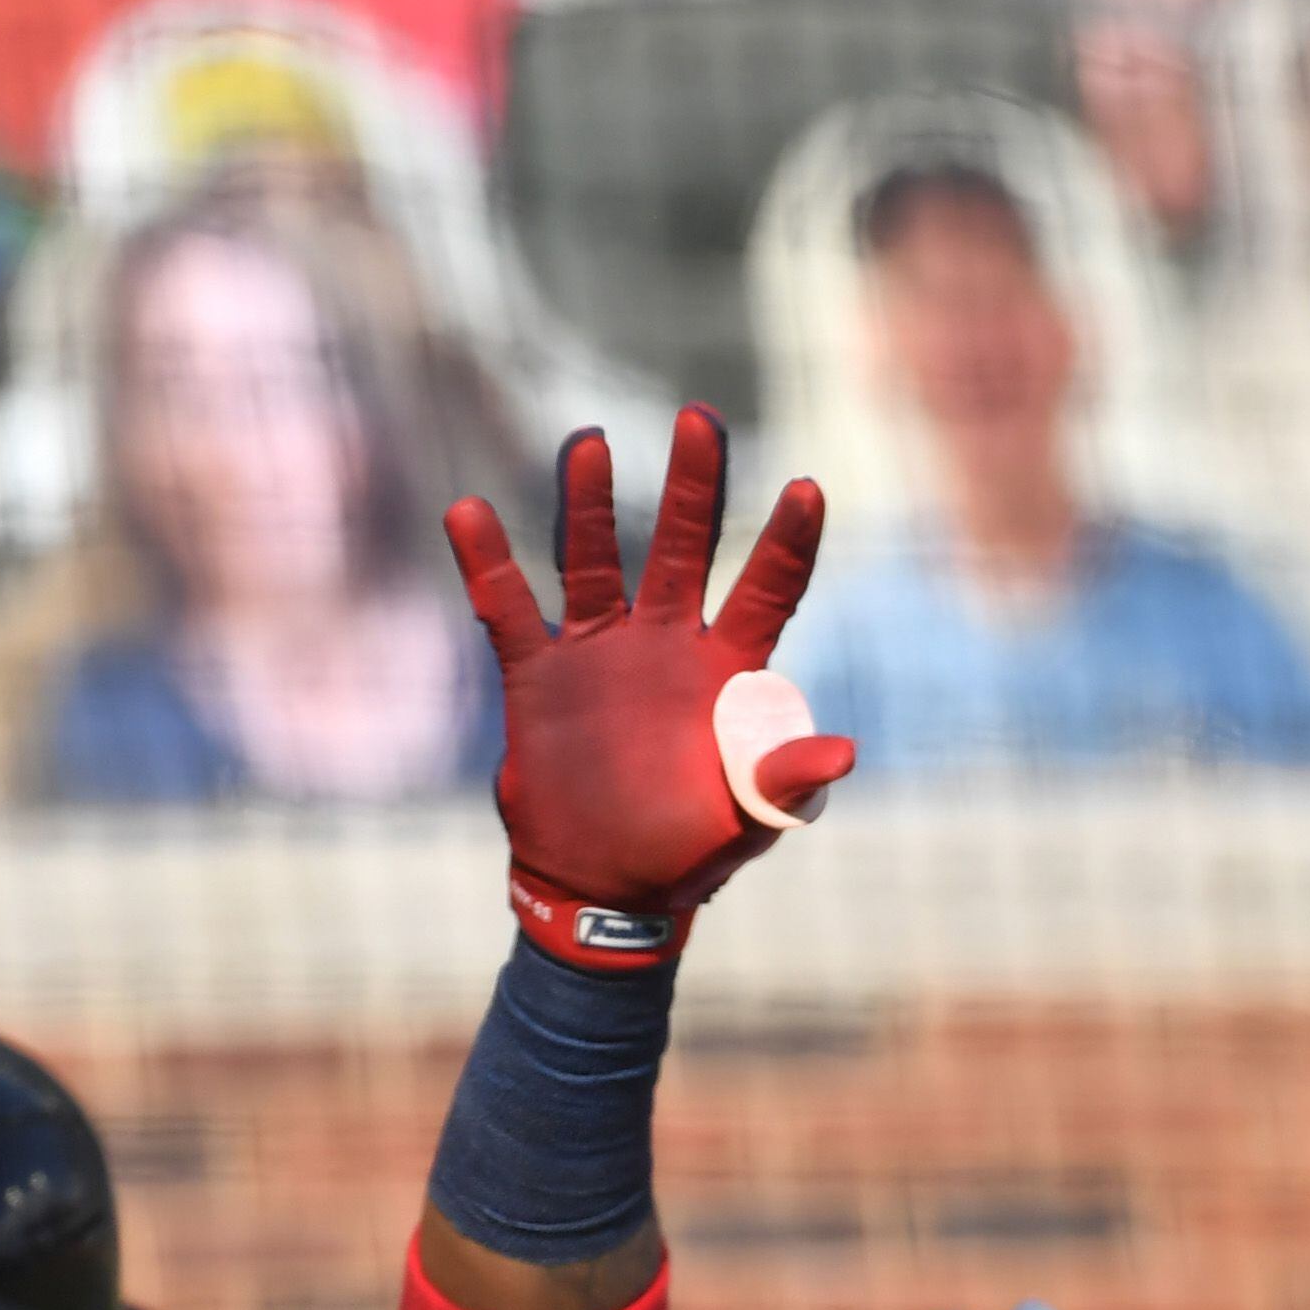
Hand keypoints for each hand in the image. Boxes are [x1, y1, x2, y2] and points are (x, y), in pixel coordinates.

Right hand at [444, 406, 858, 970]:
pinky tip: (467, 511)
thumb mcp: (749, 820)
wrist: (605, 889)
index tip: (808, 487)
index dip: (788, 542)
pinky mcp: (539, 676)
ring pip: (595, 562)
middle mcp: (667, 644)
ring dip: (590, 506)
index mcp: (729, 671)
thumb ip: (786, 778)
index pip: (768, 590)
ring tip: (590, 444)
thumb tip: (842, 751)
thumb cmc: (691, 852)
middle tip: (700, 420)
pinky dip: (487, 564)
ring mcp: (600, 653)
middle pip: (684, 548)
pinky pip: (508, 611)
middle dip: (695, 488)